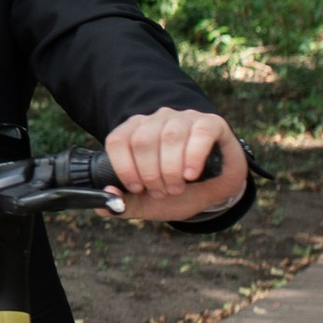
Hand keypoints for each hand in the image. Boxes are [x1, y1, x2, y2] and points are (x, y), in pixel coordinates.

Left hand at [105, 109, 245, 221]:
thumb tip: (106, 196)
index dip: (124, 167)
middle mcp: (157, 120)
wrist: (216, 190)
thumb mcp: (147, 203)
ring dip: (171, 169)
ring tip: (177, 187)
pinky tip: (191, 174)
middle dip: (150, 173)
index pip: (118, 140)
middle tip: (161, 192)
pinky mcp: (211, 123)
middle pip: (143, 140)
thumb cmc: (178, 192)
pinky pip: (199, 133)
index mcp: (135, 132)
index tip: (137, 188)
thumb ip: (123, 204)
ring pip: (169, 137)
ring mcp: (184, 119)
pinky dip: (193, 157)